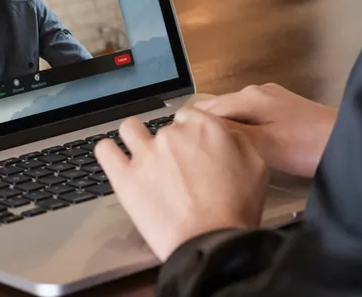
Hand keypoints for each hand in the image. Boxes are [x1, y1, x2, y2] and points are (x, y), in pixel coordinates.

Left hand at [95, 108, 267, 260]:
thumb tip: (223, 132)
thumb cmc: (235, 211)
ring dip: (136, 138)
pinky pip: (105, 150)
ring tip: (143, 156)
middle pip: (164, 128)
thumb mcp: (256, 166)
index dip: (191, 133)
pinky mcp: (125, 177)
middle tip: (176, 169)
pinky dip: (108, 151)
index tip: (192, 149)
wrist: (212, 244)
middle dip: (170, 144)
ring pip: (130, 129)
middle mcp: (173, 135)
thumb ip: (237, 140)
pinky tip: (115, 159)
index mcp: (205, 127)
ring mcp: (146, 154)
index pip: (189, 116)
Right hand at [193, 83, 336, 178]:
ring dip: (223, 133)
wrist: (347, 143)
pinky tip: (239, 150)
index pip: (207, 109)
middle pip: (220, 110)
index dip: (191, 128)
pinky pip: (250, 120)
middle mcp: (258, 92)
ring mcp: (272, 100)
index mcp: (250, 97)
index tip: (178, 147)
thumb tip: (200, 132)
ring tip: (211, 155)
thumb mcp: (263, 146)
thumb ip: (230, 136)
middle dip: (205, 130)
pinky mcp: (283, 112)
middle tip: (190, 155)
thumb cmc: (309, 146)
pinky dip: (240, 133)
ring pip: (235, 115)